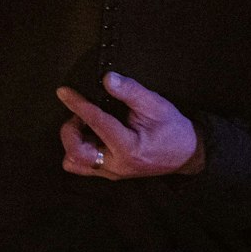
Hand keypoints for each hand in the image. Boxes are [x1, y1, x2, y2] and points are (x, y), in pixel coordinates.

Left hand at [57, 72, 202, 179]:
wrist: (187, 153)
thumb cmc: (172, 128)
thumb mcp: (156, 105)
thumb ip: (131, 91)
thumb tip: (108, 78)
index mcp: (129, 148)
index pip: (96, 124)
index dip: (78, 105)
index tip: (63, 92)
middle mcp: (117, 165)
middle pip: (76, 152)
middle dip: (70, 130)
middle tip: (79, 114)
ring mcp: (112, 172)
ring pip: (75, 162)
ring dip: (72, 141)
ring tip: (84, 125)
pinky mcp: (110, 173)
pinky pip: (82, 166)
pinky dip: (78, 150)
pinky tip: (89, 135)